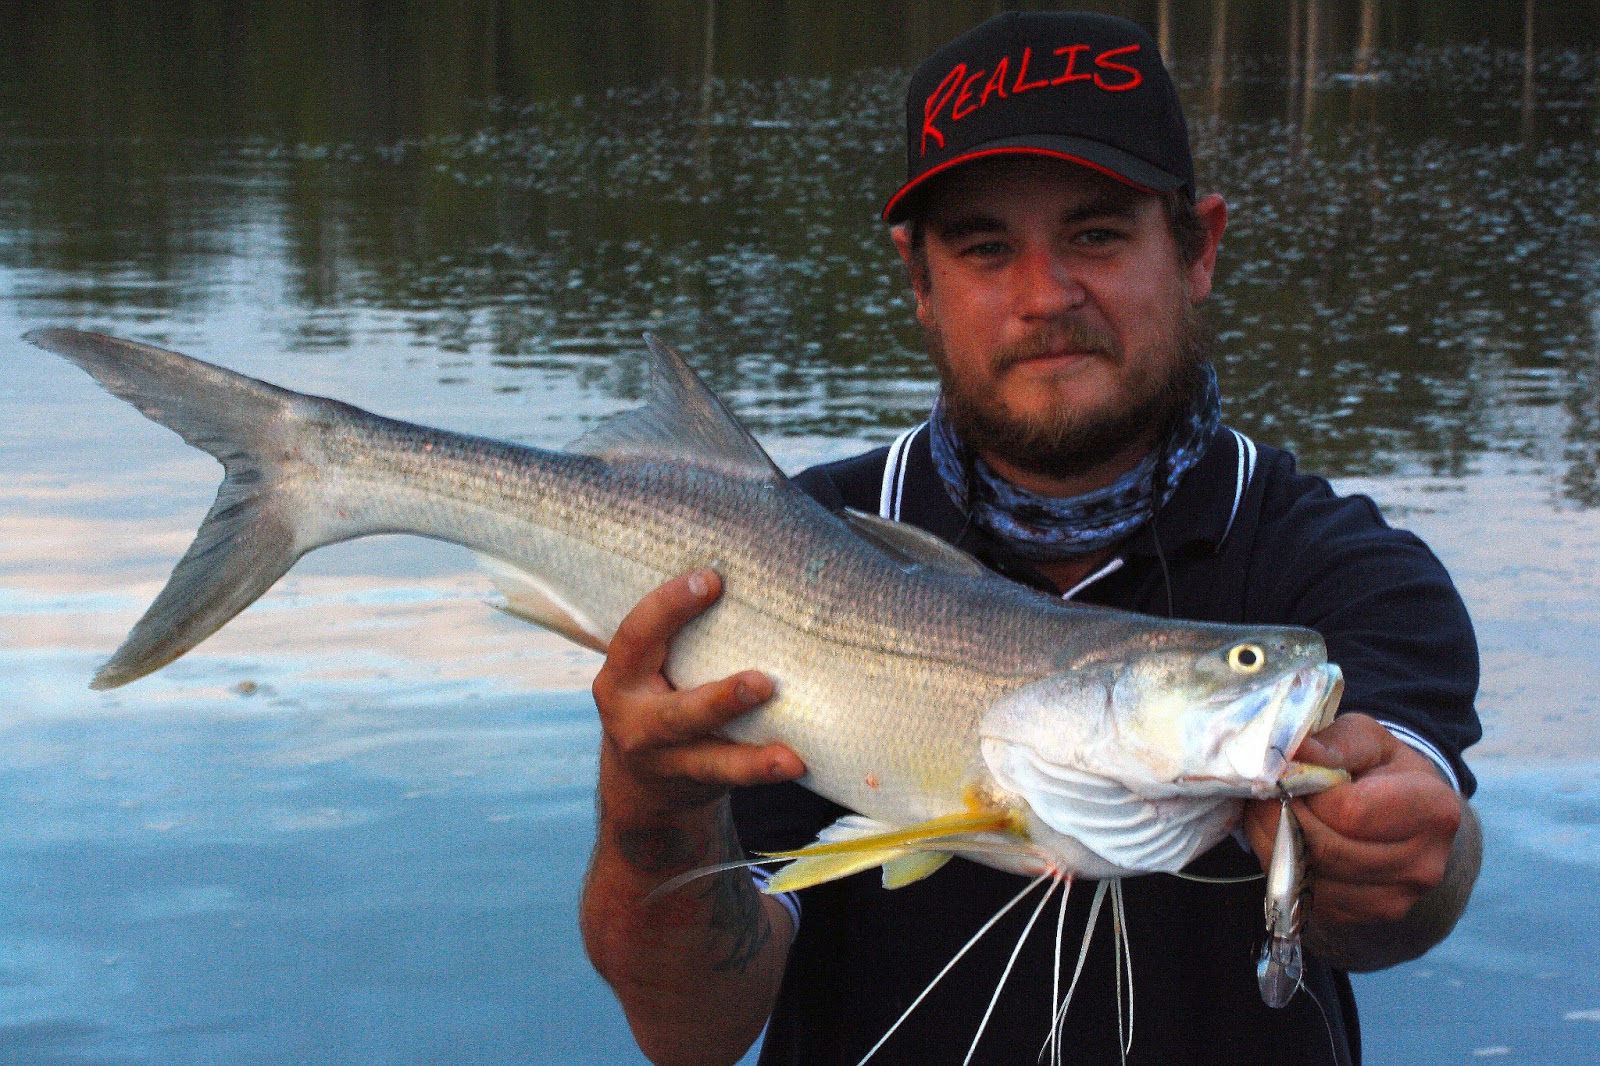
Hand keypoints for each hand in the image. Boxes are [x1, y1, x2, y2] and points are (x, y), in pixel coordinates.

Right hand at [592, 569, 805, 814]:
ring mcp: (665, 763)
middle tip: (763, 682)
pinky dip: (763, 772)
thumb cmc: (658, 698)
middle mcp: (636, 725)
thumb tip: (744, 571)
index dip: (668, 606)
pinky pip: (731, 781)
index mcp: (621, 679)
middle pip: (676, 715)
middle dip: (719, 701)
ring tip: (789, 756)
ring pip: (709, 763)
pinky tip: (797, 763)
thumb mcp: (649, 667)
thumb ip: (678, 635)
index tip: (711, 578)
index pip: (636, 636)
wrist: (640, 784)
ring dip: (751, 760)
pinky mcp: (695, 786)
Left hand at [1246, 713, 1464, 931]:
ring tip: (1271, 808)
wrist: (1403, 819)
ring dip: (1273, 838)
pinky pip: (1302, 892)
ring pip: (1308, 873)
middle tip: (1265, 789)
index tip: (1291, 771)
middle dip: (1281, 814)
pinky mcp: (1360, 917)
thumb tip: (1293, 753)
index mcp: (1434, 811)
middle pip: (1326, 848)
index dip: (1309, 790)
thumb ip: (1334, 745)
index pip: (1350, 812)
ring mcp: (1394, 900)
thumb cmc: (1382, 770)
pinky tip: (1283, 835)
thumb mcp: (1366, 740)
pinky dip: (1279, 862)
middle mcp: (1423, 865)